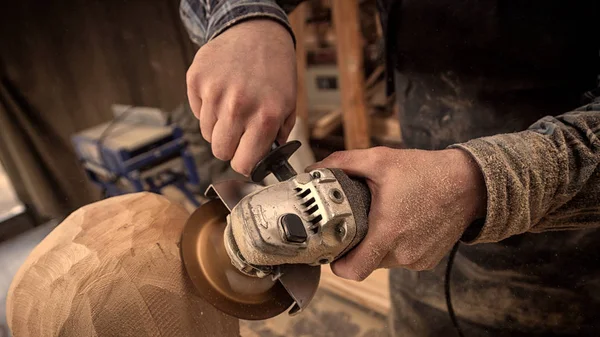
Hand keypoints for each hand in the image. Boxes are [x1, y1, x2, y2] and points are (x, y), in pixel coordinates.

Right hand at [186, 20, 296, 175]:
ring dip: (219, 127)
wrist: (257, 33)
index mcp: (264, 117)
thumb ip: (277, 136)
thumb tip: (264, 161)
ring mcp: (214, 93)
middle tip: (239, 133)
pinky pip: (197, 112)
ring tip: (233, 106)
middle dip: (230, 147)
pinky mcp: (196, 80)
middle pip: (219, 151)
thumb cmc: (275, 70)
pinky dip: (207, 108)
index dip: (244, 164)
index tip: (246, 159)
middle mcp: (238, 107)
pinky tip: (221, 93)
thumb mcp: (288, 105)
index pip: (243, 163)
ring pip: (207, 133)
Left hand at [308, 147, 486, 280]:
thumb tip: (314, 168)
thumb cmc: (426, 172)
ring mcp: (417, 259)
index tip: (332, 251)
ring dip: (377, 246)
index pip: (353, 270)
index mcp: (387, 232)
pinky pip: (402, 259)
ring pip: (383, 262)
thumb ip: (344, 163)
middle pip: (365, 263)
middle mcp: (403, 252)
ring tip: (381, 220)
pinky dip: (396, 247)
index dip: (337, 264)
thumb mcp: (380, 160)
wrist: (469, 183)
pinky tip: (401, 225)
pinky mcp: (428, 260)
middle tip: (355, 225)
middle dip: (356, 247)